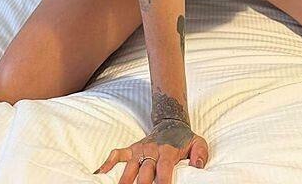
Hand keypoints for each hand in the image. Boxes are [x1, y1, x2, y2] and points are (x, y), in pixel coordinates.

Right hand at [94, 117, 208, 182]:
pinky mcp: (132, 149)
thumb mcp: (198, 143)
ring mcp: (140, 150)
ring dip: (124, 182)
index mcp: (167, 152)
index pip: (163, 171)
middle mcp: (151, 151)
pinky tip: (100, 173)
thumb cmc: (185, 139)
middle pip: (144, 174)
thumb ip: (201, 154)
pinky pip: (118, 154)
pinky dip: (108, 163)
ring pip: (129, 169)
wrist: (171, 123)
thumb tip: (198, 166)